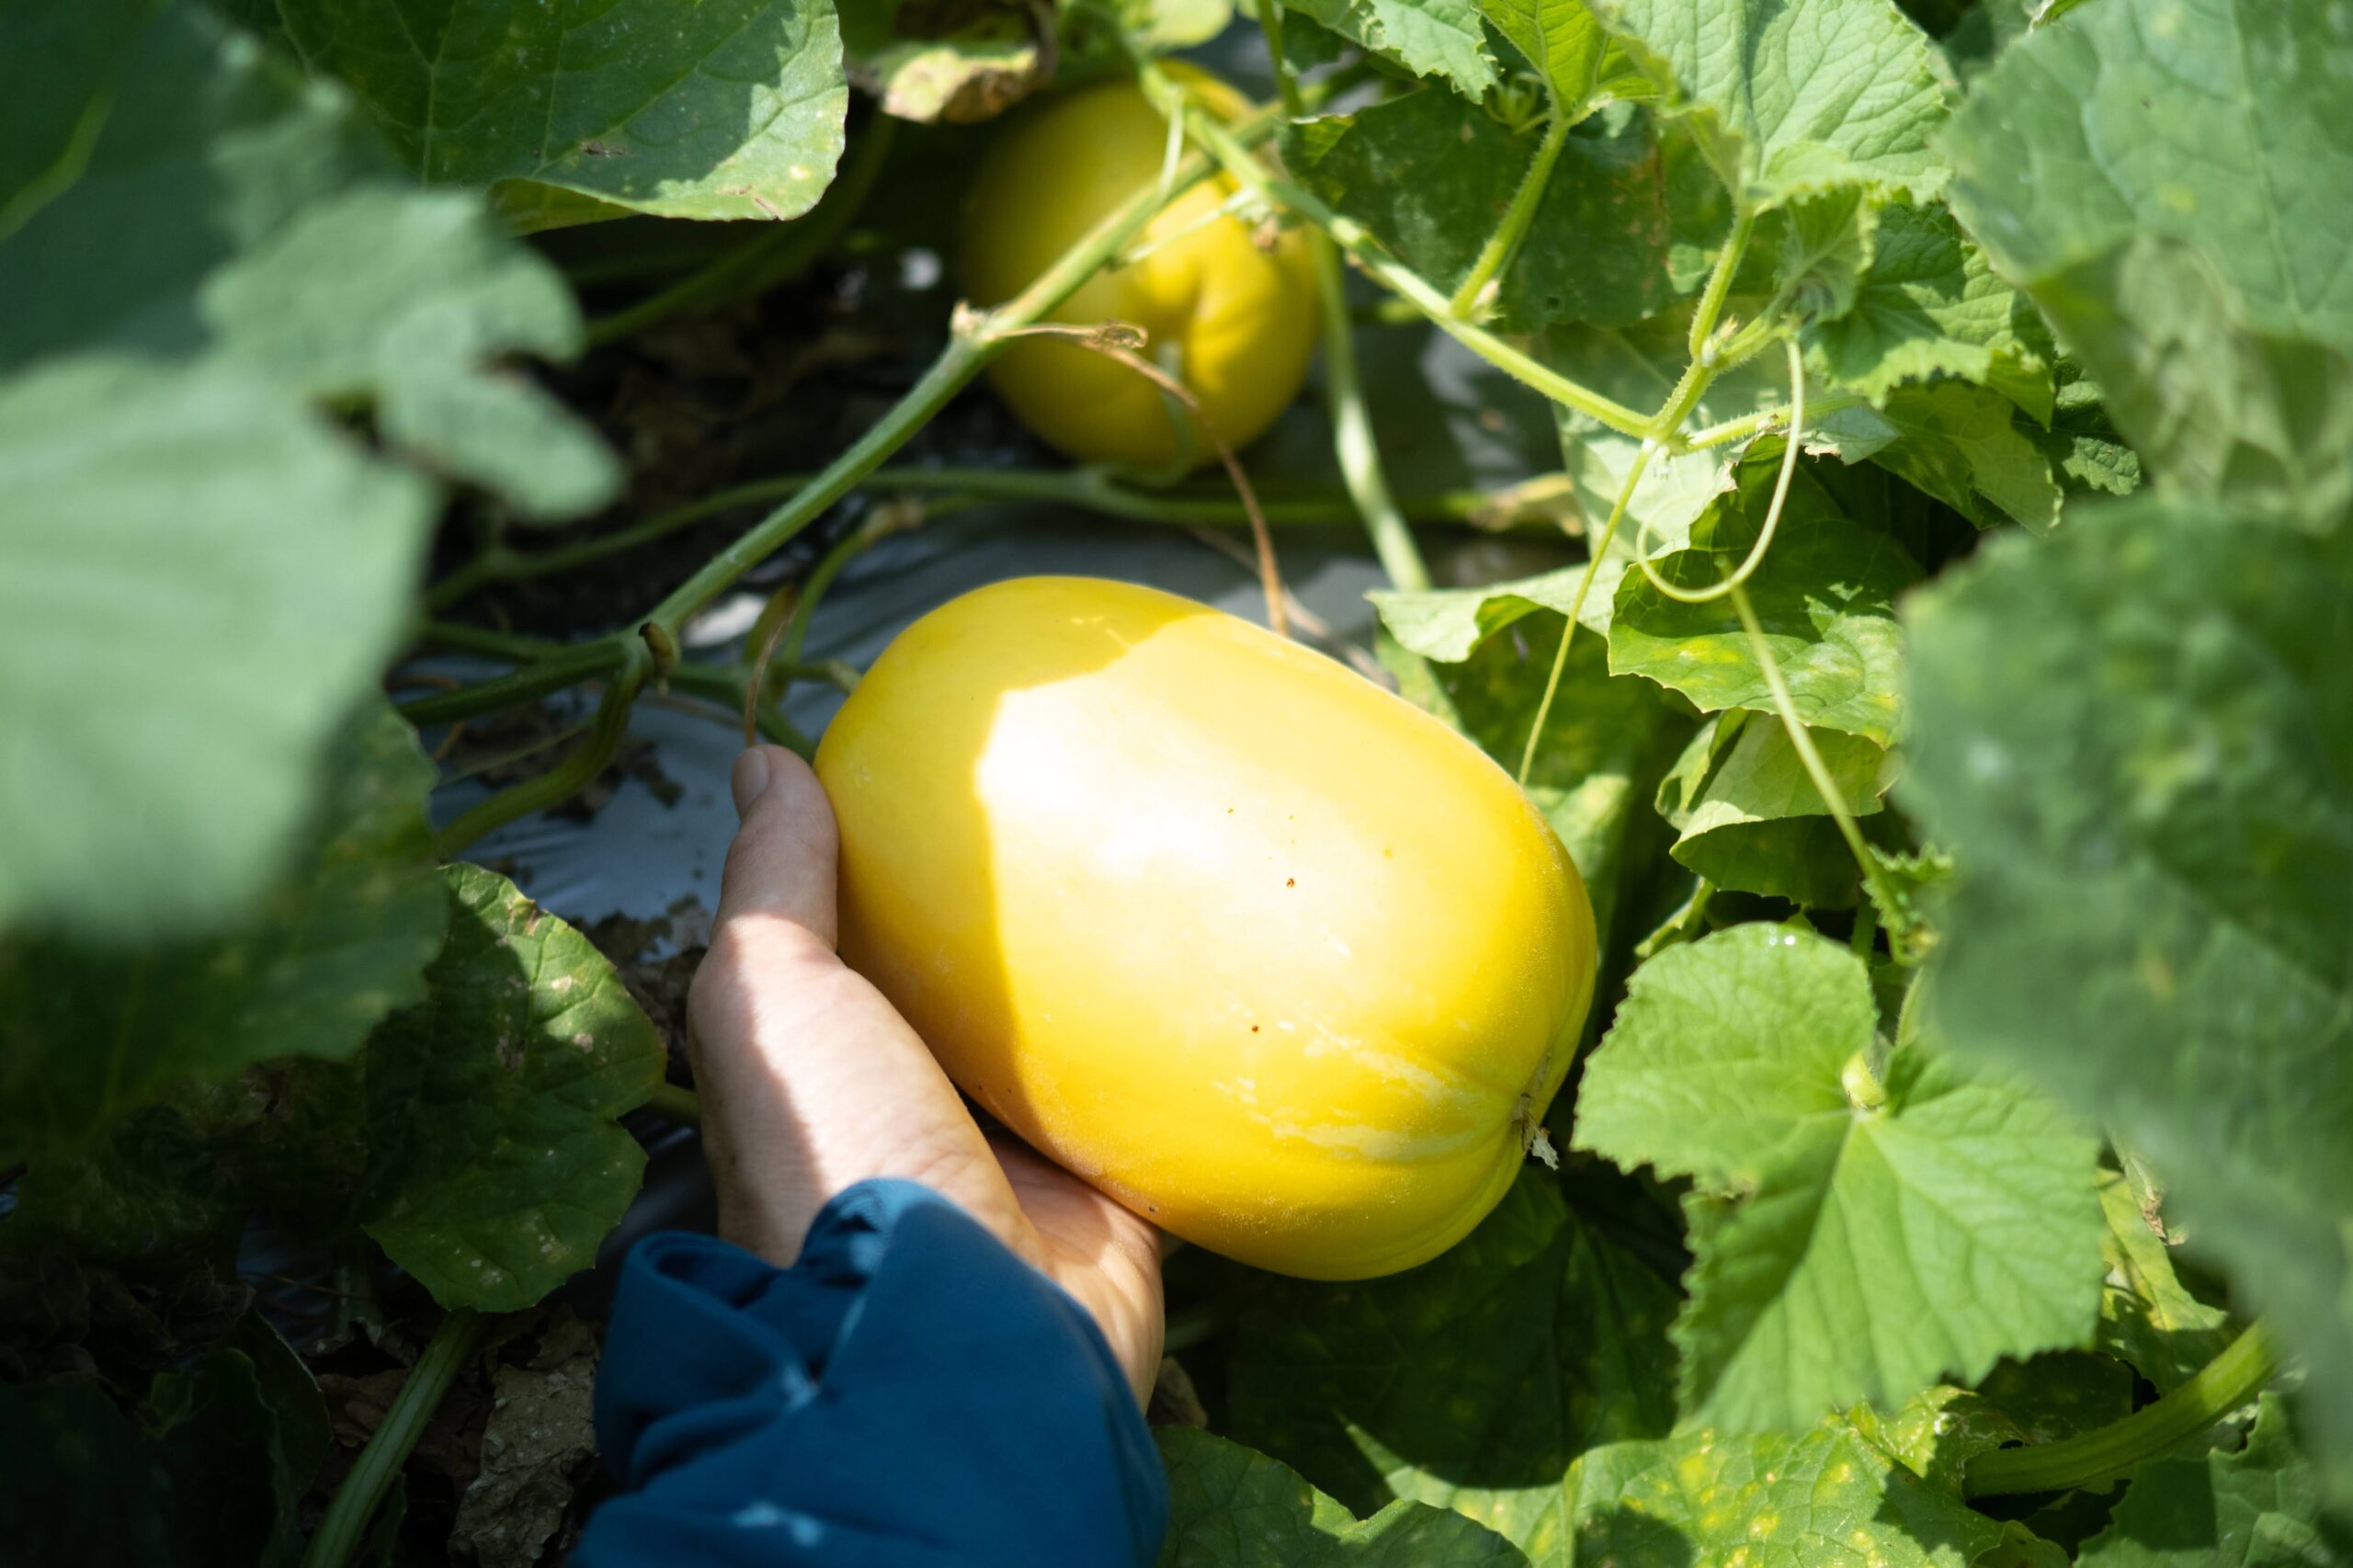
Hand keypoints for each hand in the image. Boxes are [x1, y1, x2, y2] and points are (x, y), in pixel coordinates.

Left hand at [686, 745, 1164, 1402]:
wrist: (963, 1336)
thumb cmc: (841, 1165)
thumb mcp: (773, 1004)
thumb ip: (774, 889)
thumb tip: (762, 759)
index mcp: (830, 1072)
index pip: (863, 951)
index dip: (893, 874)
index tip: (951, 788)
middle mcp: (921, 1114)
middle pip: (976, 994)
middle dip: (1018, 923)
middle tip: (1084, 805)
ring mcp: (1022, 1160)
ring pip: (1072, 1049)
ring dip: (1110, 981)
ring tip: (1170, 860)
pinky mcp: (1116, 1196)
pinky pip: (1163, 1111)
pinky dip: (1193, 1059)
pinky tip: (1235, 971)